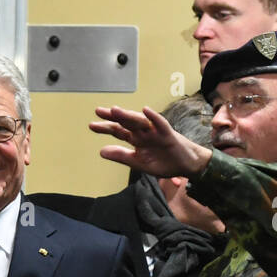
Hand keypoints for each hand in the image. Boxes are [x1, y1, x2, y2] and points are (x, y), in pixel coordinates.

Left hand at [89, 105, 211, 178]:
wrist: (185, 166)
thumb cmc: (164, 162)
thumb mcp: (138, 162)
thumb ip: (121, 156)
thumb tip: (101, 151)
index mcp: (136, 139)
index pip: (118, 131)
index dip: (106, 128)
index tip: (91, 125)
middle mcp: (144, 132)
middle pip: (126, 123)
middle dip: (114, 117)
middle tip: (99, 111)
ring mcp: (155, 132)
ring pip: (140, 121)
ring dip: (128, 115)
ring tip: (115, 110)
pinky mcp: (168, 134)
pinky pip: (160, 124)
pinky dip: (154, 117)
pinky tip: (145, 111)